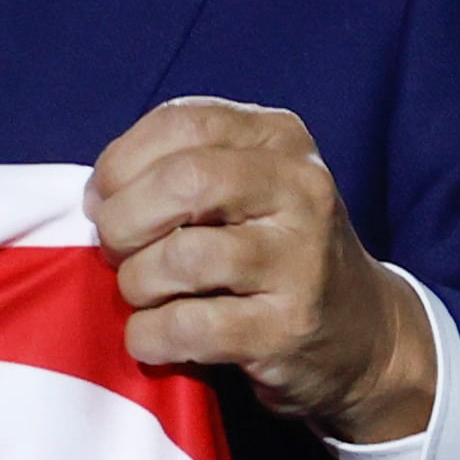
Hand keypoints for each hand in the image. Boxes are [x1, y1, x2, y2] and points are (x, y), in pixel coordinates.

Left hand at [86, 97, 434, 443]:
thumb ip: (179, 169)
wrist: (361, 334)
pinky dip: (149, 335)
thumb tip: (99, 196)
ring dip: (136, 282)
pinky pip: (189, 327)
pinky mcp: (288, 327)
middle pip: (183, 181)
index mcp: (280, 138)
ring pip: (181, 257)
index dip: (121, 162)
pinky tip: (154, 336)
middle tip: (116, 251)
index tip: (103, 199)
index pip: (182, 122)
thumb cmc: (272, 252)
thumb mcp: (245, 188)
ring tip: (143, 295)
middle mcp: (301, 188)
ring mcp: (301, 260)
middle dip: (124, 220)